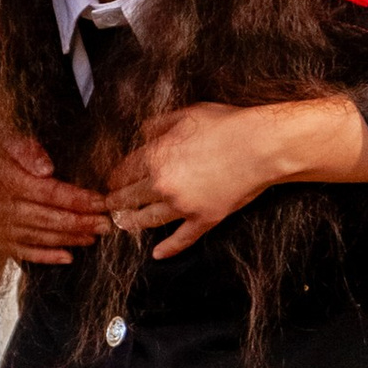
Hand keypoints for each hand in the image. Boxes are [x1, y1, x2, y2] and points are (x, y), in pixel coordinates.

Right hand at [0, 113, 109, 266]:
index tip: (104, 202)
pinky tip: (67, 257)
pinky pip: (20, 251)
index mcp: (3, 180)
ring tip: (94, 238)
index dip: (80, 200)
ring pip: (39, 237)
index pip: (51, 193)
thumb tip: (47, 167)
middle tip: (109, 225)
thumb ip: (23, 147)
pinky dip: (44, 256)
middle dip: (83, 224)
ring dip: (69, 239)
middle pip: (50, 219)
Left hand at [108, 95, 367, 258]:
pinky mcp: (204, 219)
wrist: (261, 146)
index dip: (113, 177)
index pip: (123, 170)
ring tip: (123, 225)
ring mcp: (182, 205)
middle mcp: (162, 183)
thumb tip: (141, 131)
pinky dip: (169, 248)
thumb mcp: (187, 114)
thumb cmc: (228, 125)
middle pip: (128, 197)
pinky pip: (182, 238)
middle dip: (114, 202)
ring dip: (132, 224)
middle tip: (106, 206)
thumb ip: (158, 124)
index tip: (108, 182)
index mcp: (156, 155)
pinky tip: (157, 254)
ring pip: (148, 220)